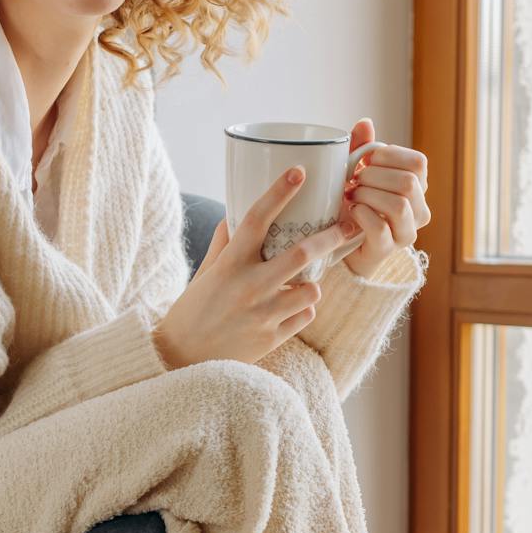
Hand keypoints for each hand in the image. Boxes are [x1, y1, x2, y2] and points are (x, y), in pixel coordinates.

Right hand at [151, 166, 334, 369]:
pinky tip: (289, 310)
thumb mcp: (204, 274)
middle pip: (302, 253)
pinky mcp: (271, 338)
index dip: (279, 193)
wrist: (180, 360)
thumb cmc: (192, 312)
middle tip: (350, 224)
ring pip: (312, 289)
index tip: (299, 171)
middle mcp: (248, 286)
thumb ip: (223, 246)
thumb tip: (234, 218)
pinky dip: (302, 309)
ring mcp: (262, 314)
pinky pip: (305, 316)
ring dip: (312, 283)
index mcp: (229, 264)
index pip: (256, 219)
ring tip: (301, 284)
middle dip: (332, 236)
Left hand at [334, 118, 430, 276]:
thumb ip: (361, 148)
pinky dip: (361, 214)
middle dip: (375, 176)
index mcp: (417, 187)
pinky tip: (351, 210)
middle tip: (355, 180)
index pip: (418, 163)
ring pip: (399, 204)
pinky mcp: (387, 250)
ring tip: (351, 195)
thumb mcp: (356, 172)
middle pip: (408, 182)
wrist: (340, 244)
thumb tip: (365, 123)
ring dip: (368, 194)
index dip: (390, 155)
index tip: (366, 159)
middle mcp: (419, 211)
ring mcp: (406, 232)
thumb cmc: (353, 203)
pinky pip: (379, 227)